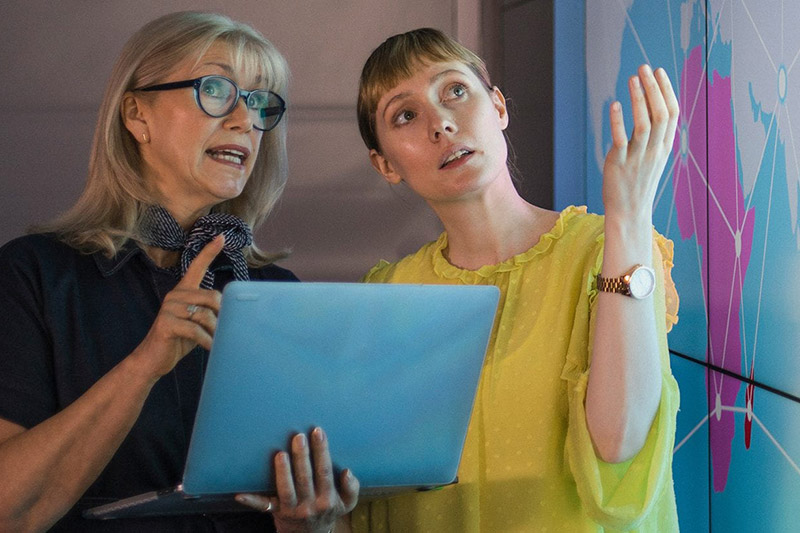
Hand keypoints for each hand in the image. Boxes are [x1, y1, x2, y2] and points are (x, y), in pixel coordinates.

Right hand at [127, 235, 224, 379]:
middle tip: (223, 332)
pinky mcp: (166, 323)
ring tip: (215, 343)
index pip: (196, 267)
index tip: (221, 237)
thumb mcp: (198, 323)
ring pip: (205, 315)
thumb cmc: (179, 340)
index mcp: (184, 291)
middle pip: (213, 298)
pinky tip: (211, 348)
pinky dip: (207, 341)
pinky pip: (196, 330)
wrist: (152, 359)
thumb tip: (233, 312)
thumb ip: (211, 313)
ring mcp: (169, 308)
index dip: (209, 252)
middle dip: (222, 317)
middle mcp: (175, 295)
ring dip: (215, 332)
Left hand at [236, 427, 359, 532]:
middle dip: (302, 456)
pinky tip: (239, 494)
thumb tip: (347, 472)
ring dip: (283, 472)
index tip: (318, 432)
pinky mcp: (276, 513)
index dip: (321, 451)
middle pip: (305, 478)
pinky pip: (263, 507)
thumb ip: (352, 488)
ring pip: (287, 490)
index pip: (324, 471)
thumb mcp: (347, 503)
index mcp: (328, 499)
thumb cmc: (329, 510)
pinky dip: (251, 501)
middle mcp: (310, 505)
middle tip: (298, 436)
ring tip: (280, 454)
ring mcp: (292, 510)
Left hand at [602, 64, 678, 222]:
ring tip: (632, 78)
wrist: (629, 211)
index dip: (666, 90)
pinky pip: (621, 140)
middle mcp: (655, 150)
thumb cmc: (638, 181)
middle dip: (654, 88)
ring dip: (639, 99)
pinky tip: (615, 104)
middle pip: (661, 114)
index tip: (658, 71)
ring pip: (643, 124)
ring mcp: (638, 157)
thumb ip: (653, 134)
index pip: (672, 113)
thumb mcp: (652, 156)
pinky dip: (618, 121)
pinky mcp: (619, 164)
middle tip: (644, 67)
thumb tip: (650, 106)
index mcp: (665, 146)